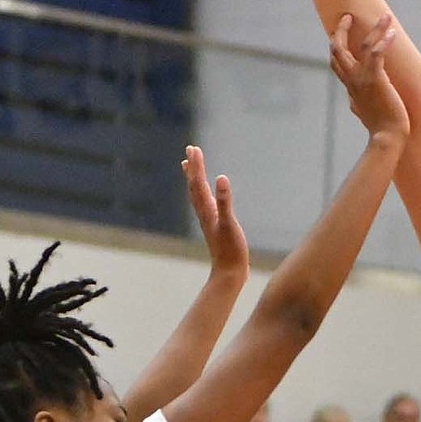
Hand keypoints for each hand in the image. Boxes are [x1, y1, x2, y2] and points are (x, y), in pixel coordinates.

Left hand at [182, 147, 248, 277]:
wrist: (229, 273)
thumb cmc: (231, 250)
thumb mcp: (229, 223)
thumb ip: (225, 201)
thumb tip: (222, 178)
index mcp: (207, 210)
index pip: (198, 183)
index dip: (196, 165)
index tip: (194, 148)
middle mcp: (204, 213)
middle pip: (194, 186)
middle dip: (192, 167)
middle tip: (191, 149)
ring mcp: (208, 220)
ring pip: (197, 195)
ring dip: (193, 179)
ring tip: (189, 166)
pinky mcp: (214, 226)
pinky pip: (205, 205)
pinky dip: (203, 194)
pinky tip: (207, 194)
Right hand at [328, 13, 409, 143]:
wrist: (387, 138)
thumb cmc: (379, 128)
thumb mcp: (362, 112)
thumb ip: (356, 102)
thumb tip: (352, 102)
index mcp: (349, 87)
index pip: (335, 62)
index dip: (336, 45)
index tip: (342, 31)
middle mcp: (351, 81)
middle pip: (337, 50)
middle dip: (340, 30)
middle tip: (349, 16)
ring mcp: (361, 79)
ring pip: (361, 45)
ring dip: (375, 28)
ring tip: (387, 16)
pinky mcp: (375, 79)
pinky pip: (376, 53)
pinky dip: (384, 40)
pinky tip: (392, 32)